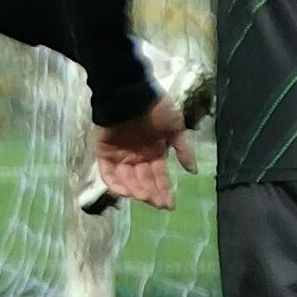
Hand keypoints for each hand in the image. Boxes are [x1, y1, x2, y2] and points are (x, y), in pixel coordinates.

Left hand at [93, 94, 197, 210]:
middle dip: (151, 193)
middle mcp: (137, 156)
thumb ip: (183, 148)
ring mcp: (120, 155)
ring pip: (127, 180)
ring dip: (136, 190)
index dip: (164, 190)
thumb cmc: (155, 108)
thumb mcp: (175, 126)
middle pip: (144, 181)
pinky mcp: (104, 152)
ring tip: (145, 196)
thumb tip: (193, 170)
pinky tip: (127, 191)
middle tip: (158, 203)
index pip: (158, 176)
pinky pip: (108, 173)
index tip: (170, 204)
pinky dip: (115, 184)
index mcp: (154, 151)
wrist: (130, 92)